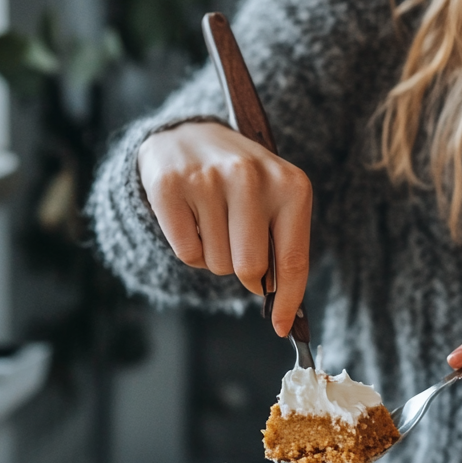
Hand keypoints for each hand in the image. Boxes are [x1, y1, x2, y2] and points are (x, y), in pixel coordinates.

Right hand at [137, 121, 312, 335]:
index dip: (287, 300)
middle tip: (236, 246)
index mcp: (290, 183)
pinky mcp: (169, 187)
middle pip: (249, 269)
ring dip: (214, 255)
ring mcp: (207, 180)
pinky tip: (191, 218)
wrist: (187, 135)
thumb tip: (281, 305)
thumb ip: (282, 244)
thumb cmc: (238, 179)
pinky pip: (186, 253)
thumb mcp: (274, 198)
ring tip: (212, 220)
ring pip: (216, 263)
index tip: (280, 326)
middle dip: (243, 271)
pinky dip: (189, 249)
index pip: (292, 260)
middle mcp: (250, 177)